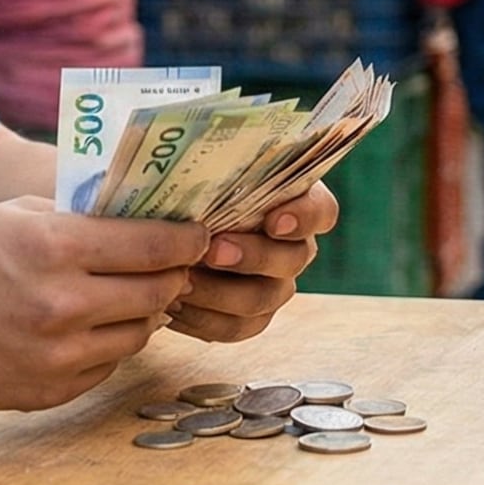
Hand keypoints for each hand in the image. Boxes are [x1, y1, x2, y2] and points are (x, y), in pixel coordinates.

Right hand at [0, 198, 204, 412]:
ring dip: (142, 312)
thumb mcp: (12, 215)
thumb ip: (78, 218)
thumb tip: (143, 217)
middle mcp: (61, 304)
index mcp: (53, 247)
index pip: (155, 245)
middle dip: (173, 275)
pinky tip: (84, 326)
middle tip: (175, 264)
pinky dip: (106, 344)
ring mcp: (57, 355)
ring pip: (139, 332)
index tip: (201, 235)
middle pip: (159, 291)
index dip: (188, 239)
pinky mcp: (49, 390)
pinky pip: (106, 364)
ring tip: (125, 294)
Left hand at [166, 183, 337, 343]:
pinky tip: (173, 306)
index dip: (304, 217)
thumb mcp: (200, 171)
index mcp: (293, 202)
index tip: (275, 220)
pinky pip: (237, 327)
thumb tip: (197, 157)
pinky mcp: (250, 317)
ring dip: (222, 292)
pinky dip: (204, 319)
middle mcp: (293, 246)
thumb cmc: (186, 192)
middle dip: (252, 255)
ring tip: (181, 281)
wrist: (163, 234)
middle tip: (211, 249)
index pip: (321, 210)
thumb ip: (212, 169)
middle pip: (293, 258)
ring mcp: (275, 284)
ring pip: (265, 298)